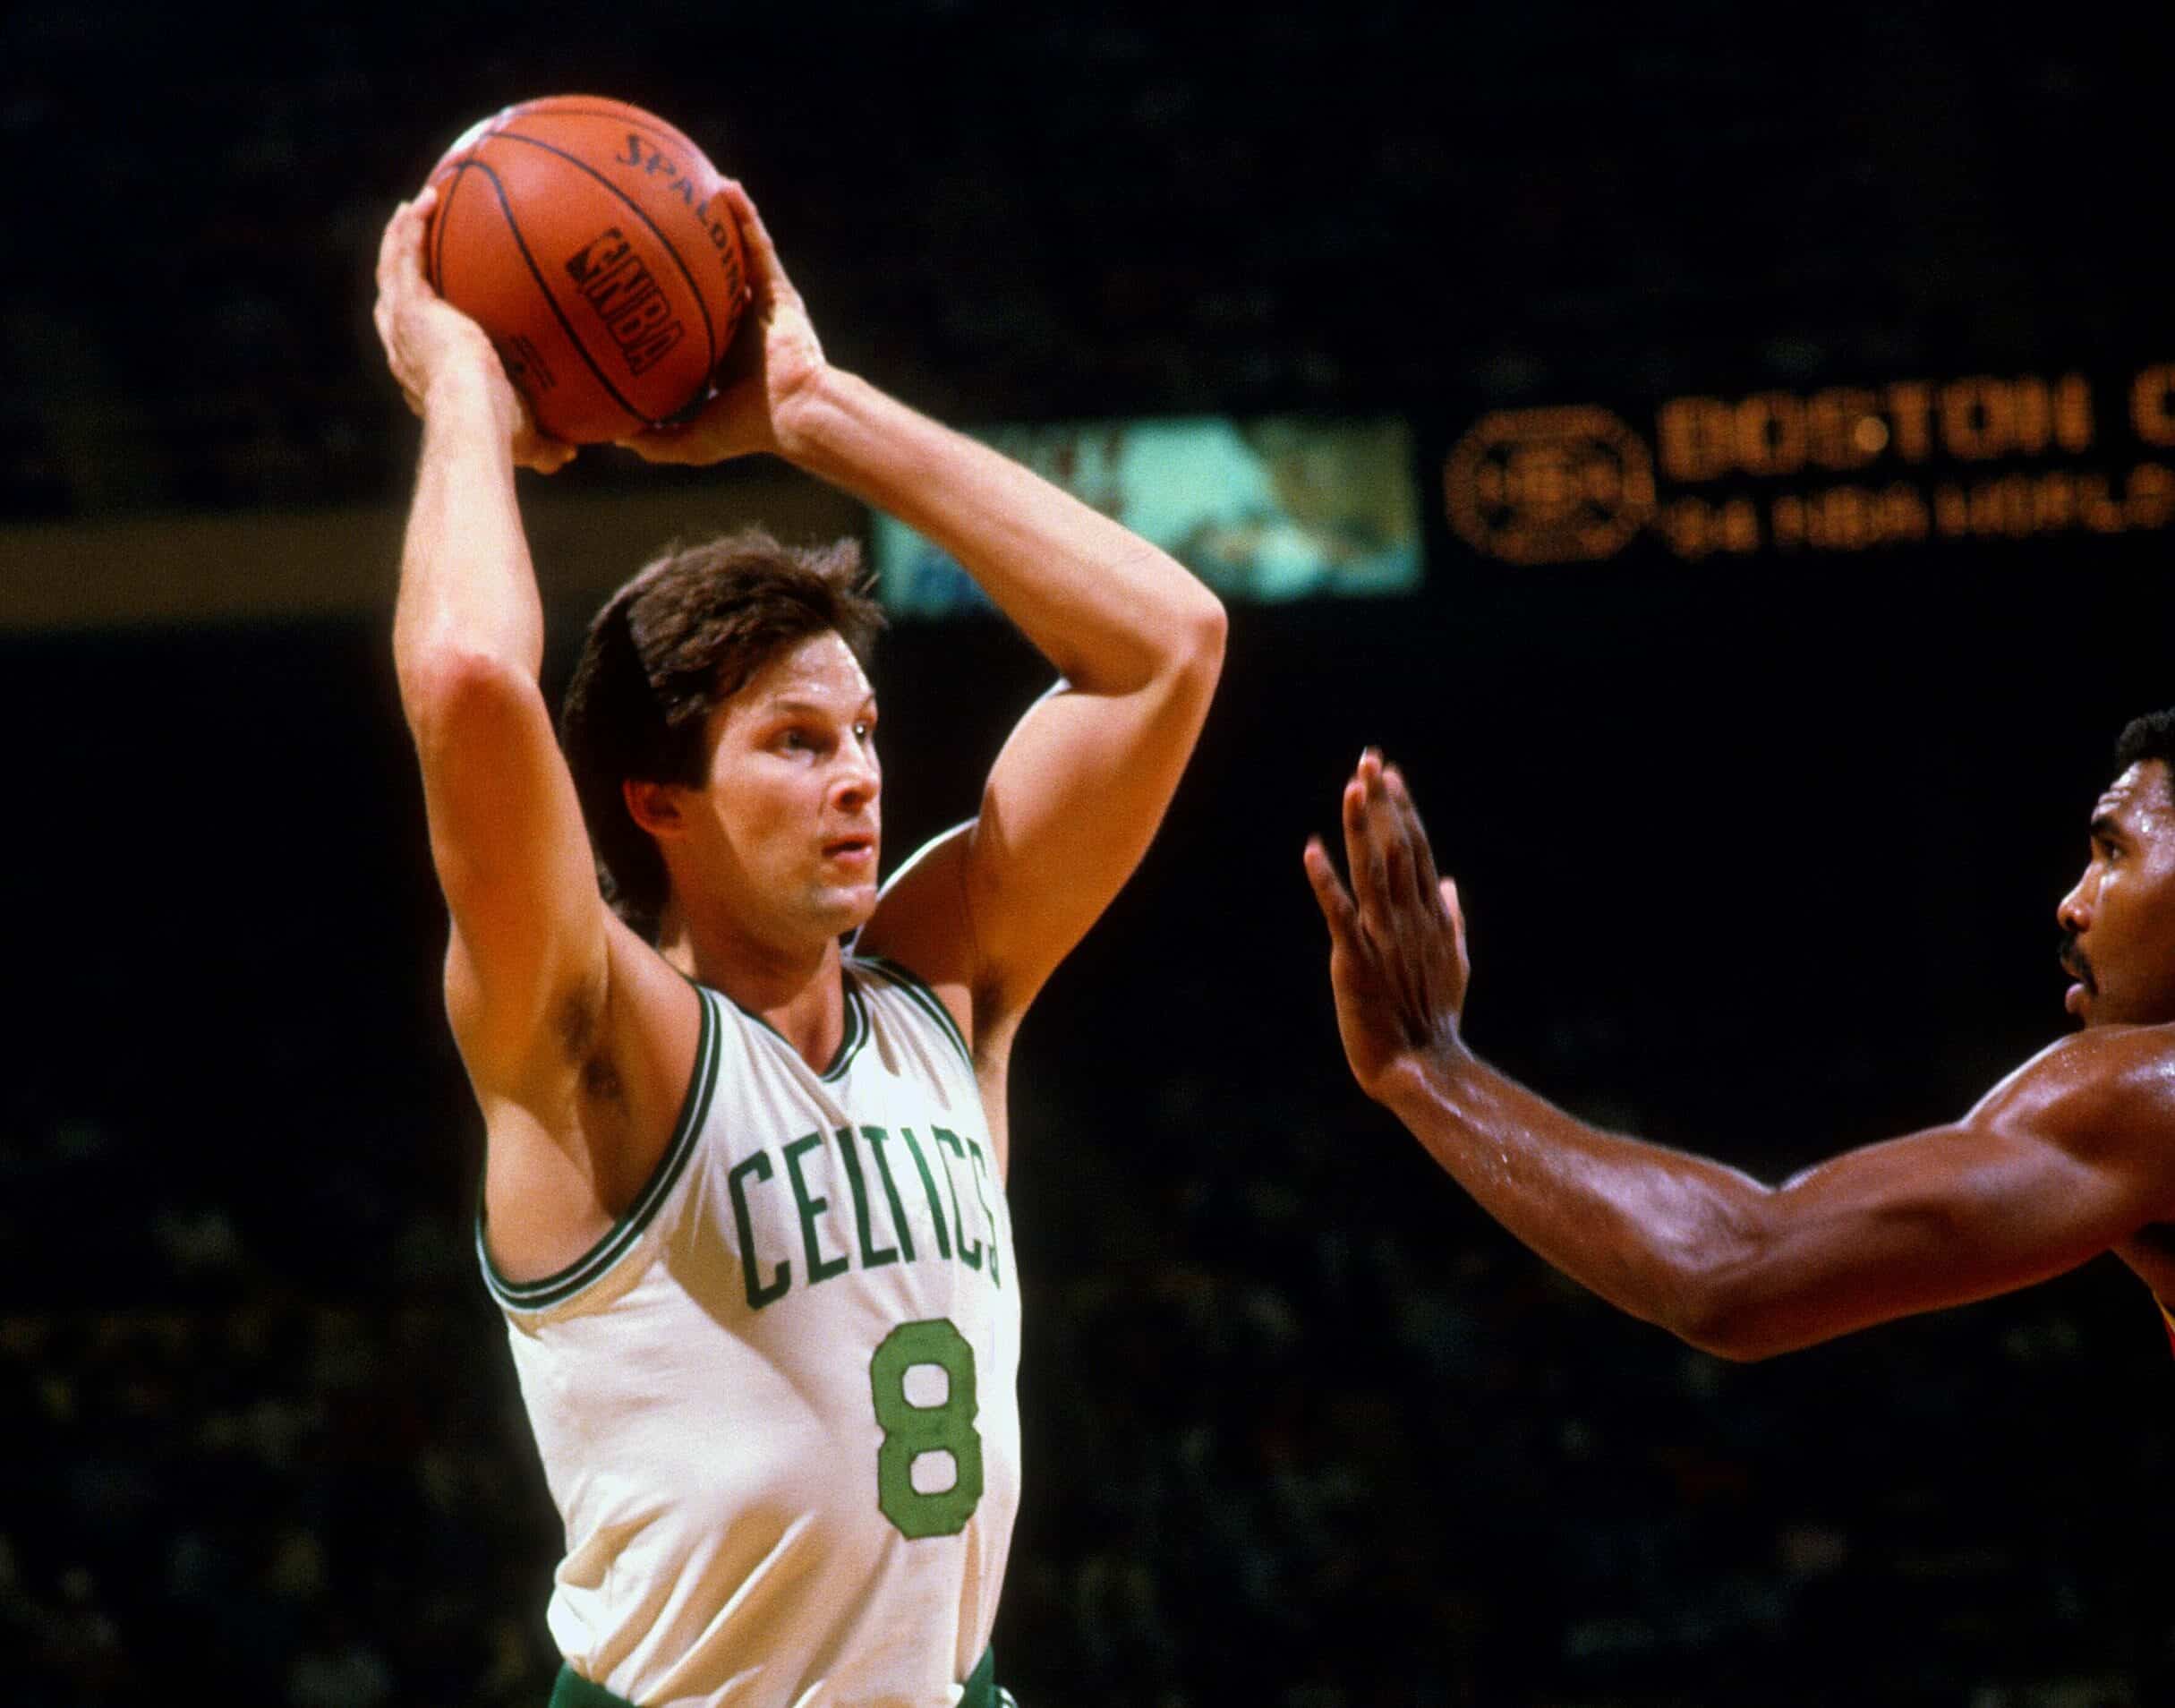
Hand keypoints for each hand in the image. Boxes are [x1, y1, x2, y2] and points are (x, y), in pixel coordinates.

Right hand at [372, 186, 574, 474]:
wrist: (473, 415)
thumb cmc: (498, 435)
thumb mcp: (527, 440)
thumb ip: (546, 444)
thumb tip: (569, 454)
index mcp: (424, 375)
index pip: (416, 342)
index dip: (420, 318)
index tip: (435, 301)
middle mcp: (403, 348)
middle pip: (393, 298)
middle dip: (400, 270)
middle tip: (412, 243)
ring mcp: (400, 324)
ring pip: (392, 270)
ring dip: (400, 237)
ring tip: (414, 208)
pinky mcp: (408, 304)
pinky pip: (404, 254)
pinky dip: (411, 227)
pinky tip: (426, 200)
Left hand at [615, 181, 828, 465]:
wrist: (795, 414)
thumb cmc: (749, 430)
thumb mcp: (692, 440)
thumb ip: (655, 440)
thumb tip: (616, 437)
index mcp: (720, 353)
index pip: (691, 317)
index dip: (667, 297)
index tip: (636, 280)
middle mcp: (740, 323)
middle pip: (709, 276)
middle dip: (688, 249)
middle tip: (656, 220)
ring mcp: (761, 304)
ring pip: (734, 253)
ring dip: (716, 219)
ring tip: (692, 184)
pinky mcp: (780, 291)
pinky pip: (759, 245)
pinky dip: (745, 216)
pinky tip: (726, 188)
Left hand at [1303, 751, 1470, 1100]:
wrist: (1422, 1065)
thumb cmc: (1434, 1016)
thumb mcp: (1454, 962)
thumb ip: (1452, 918)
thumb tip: (1451, 882)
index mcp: (1429, 915)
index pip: (1416, 849)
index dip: (1403, 809)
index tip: (1391, 774)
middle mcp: (1408, 917)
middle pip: (1395, 847)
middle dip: (1382, 802)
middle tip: (1370, 758)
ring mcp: (1383, 936)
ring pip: (1372, 870)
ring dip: (1361, 827)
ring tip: (1352, 787)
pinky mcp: (1356, 960)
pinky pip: (1338, 914)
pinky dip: (1325, 882)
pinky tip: (1311, 850)